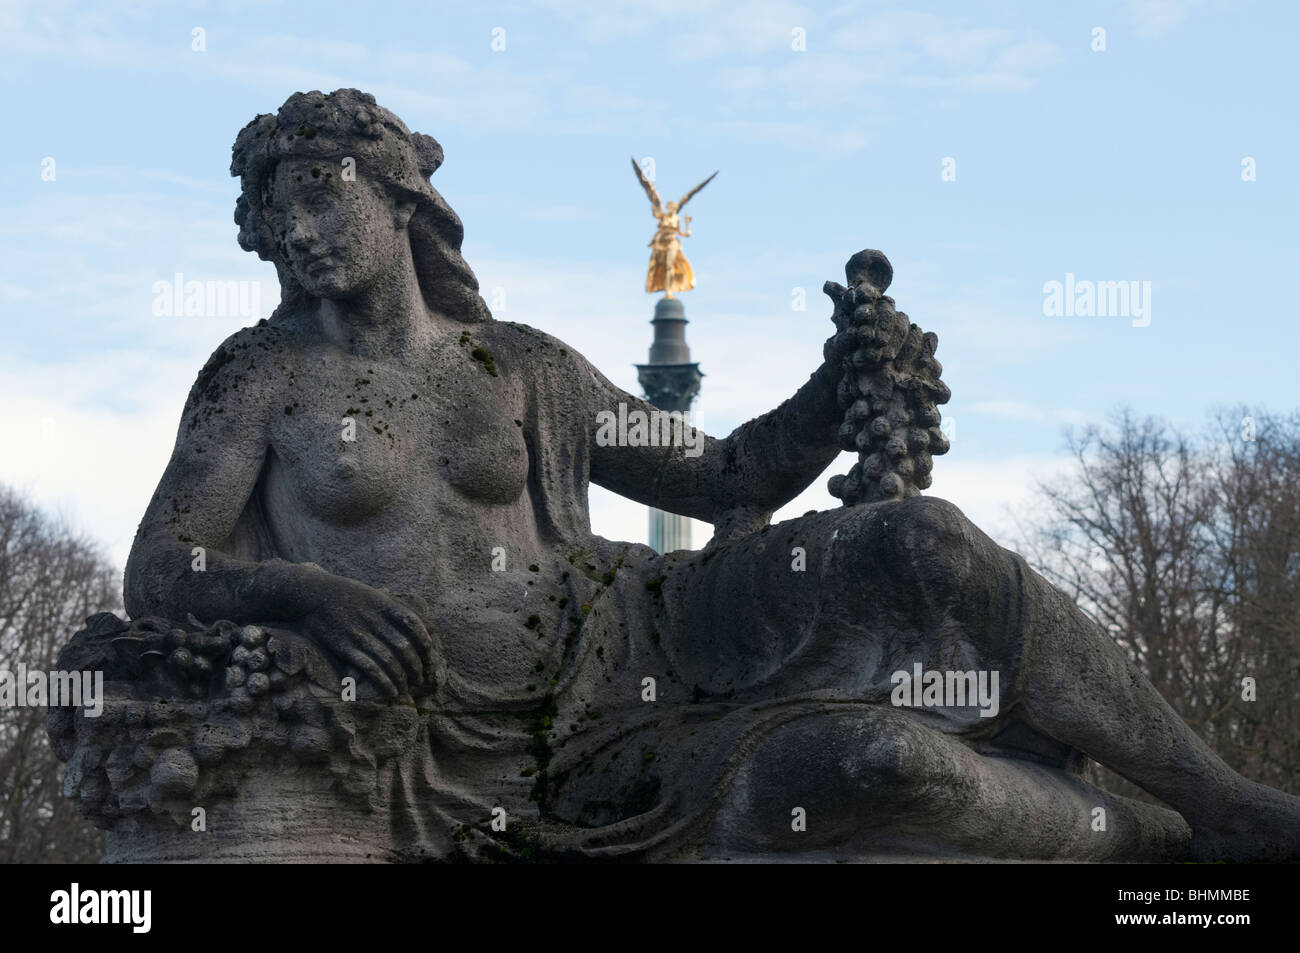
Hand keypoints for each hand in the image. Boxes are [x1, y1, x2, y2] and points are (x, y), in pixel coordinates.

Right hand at [293, 569, 434, 698]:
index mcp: (384, 605)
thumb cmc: (345, 594)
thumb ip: (392, 608)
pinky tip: (390, 692)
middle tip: (420, 680)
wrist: (311, 594)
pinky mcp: (345, 648)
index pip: (414, 625)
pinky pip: (370, 668)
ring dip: (401, 679)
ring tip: (406, 690)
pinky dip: (383, 682)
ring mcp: (359, 634)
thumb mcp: (373, 594)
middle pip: (404, 647)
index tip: (430, 655)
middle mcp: (374, 620)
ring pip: (389, 661)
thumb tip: (416, 624)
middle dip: (416, 666)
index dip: (425, 642)